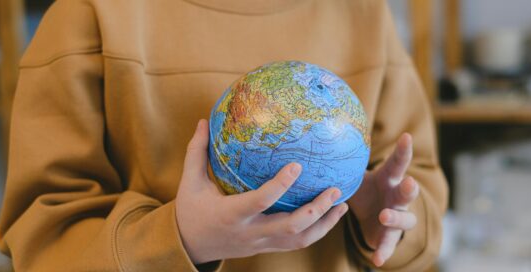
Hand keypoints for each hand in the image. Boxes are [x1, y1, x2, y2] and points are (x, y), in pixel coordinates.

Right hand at [175, 120, 348, 263]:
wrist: (189, 247)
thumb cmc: (190, 210)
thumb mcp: (190, 182)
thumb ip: (197, 152)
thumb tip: (203, 121)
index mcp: (231, 214)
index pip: (260, 201)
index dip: (280, 185)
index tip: (297, 165)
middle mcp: (250, 232)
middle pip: (290, 227)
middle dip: (316, 210)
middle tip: (334, 189)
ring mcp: (260, 243)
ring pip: (299, 240)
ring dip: (324, 224)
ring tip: (342, 204)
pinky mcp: (266, 247)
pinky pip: (295, 243)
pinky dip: (316, 231)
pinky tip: (329, 215)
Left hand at [348, 133, 419, 266]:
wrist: (371, 217)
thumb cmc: (365, 190)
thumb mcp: (355, 177)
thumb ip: (346, 164)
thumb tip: (327, 141)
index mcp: (389, 179)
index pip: (397, 163)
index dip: (403, 150)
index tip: (406, 136)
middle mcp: (397, 197)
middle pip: (408, 192)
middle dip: (410, 188)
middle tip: (409, 183)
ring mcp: (397, 216)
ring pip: (405, 219)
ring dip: (396, 218)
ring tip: (384, 216)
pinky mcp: (390, 235)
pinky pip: (389, 244)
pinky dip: (384, 251)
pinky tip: (377, 260)